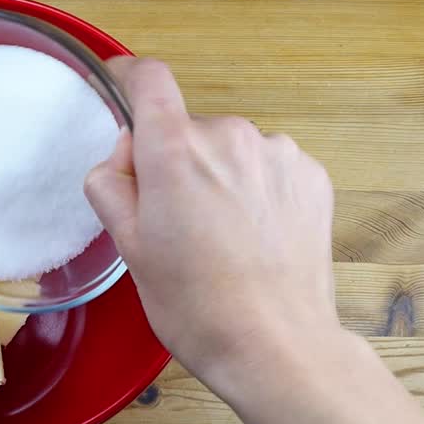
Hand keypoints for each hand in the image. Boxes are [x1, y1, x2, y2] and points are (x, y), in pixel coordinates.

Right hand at [85, 58, 338, 391]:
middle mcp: (228, 137)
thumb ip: (112, 185)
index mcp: (174, 151)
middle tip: (172, 221)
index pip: (148, 79)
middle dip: (174, 160)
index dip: (128, 80)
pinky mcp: (310, 175)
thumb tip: (122, 158)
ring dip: (218, 176)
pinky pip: (267, 166)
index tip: (120, 90)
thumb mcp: (129, 248)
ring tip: (219, 237)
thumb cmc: (196, 305)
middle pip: (186, 127)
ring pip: (229, 149)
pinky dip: (255, 190)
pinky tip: (253, 237)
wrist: (276, 345)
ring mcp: (276, 153)